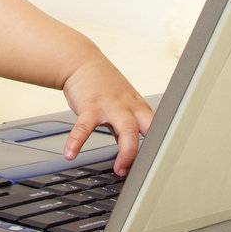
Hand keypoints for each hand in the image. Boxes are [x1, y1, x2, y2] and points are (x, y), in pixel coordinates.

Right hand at [60, 53, 154, 176]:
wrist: (81, 62)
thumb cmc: (103, 84)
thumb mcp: (121, 104)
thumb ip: (125, 127)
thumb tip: (130, 151)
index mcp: (138, 106)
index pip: (156, 127)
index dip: (160, 145)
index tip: (156, 164)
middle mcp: (128, 105)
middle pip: (146, 128)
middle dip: (149, 150)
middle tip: (143, 169)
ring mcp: (110, 105)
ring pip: (126, 129)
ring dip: (125, 152)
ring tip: (119, 169)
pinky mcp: (90, 105)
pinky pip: (84, 127)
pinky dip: (76, 142)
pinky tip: (70, 154)